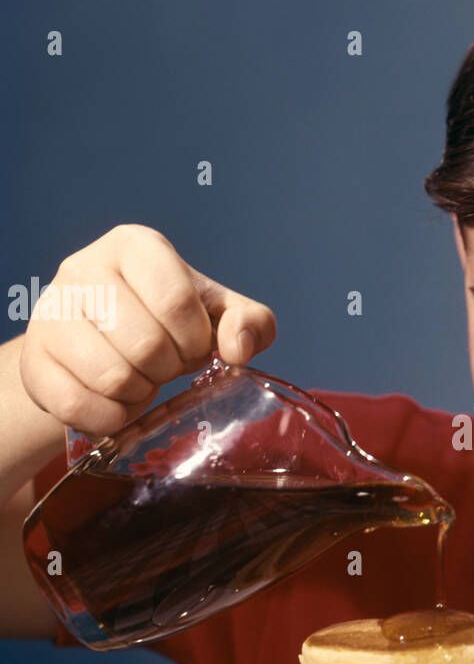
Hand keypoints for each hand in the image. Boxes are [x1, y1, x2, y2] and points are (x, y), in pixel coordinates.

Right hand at [19, 224, 276, 437]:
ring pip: (112, 376)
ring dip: (140, 392)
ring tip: (140, 379)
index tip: (193, 347)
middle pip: (146, 343)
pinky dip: (111, 416)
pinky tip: (116, 400)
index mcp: (135, 246)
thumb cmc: (165, 323)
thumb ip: (250, 323)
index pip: (177, 301)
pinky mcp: (34, 358)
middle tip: (165, 366)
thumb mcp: (216, 315)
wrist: (100, 345)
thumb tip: (238, 348)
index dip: (195, 340)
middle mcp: (84, 268)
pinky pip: (78, 405)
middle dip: (169, 369)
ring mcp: (51, 312)